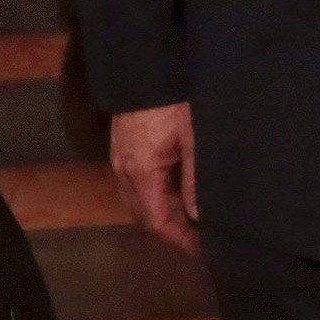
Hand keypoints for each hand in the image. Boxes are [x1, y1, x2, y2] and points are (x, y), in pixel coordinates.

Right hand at [109, 104, 199, 255]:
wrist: (147, 70)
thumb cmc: (174, 103)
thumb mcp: (192, 141)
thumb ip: (194, 182)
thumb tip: (198, 217)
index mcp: (141, 172)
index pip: (156, 221)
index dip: (178, 239)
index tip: (200, 250)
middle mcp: (124, 171)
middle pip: (143, 215)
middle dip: (170, 230)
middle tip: (199, 238)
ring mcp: (119, 159)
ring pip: (137, 200)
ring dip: (162, 213)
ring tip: (191, 218)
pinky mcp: (121, 148)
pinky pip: (134, 184)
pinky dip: (154, 195)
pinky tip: (176, 192)